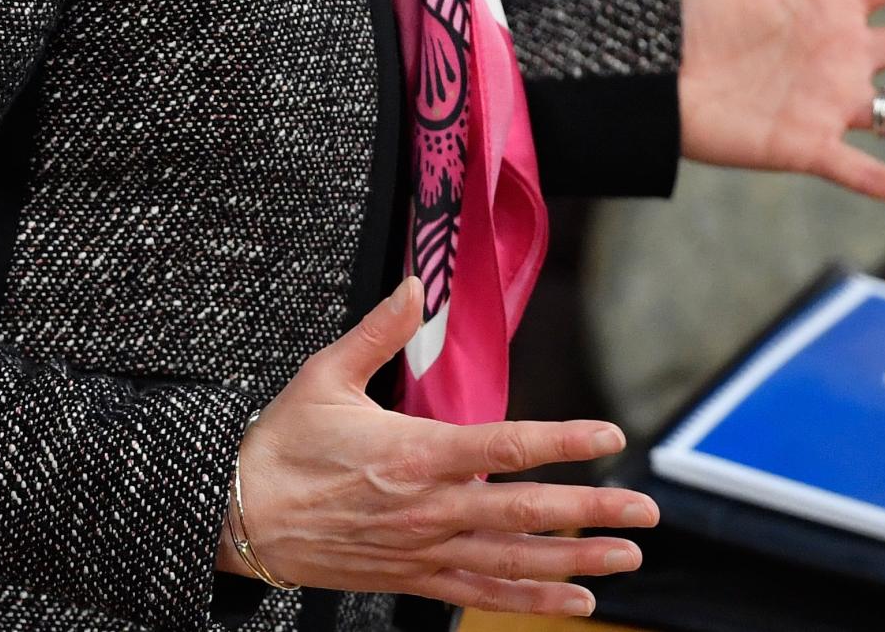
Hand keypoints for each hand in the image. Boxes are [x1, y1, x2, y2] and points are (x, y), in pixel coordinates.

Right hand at [228, 278, 656, 616]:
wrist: (238, 518)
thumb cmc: (281, 444)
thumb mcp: (325, 375)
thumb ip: (379, 331)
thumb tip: (414, 284)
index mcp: (415, 452)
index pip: (507, 446)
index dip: (564, 441)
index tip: (612, 437)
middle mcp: (430, 507)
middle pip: (527, 512)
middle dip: (593, 511)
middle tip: (647, 511)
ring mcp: (424, 549)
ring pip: (514, 560)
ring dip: (577, 560)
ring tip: (628, 559)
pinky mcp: (412, 578)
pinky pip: (482, 594)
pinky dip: (530, 599)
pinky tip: (574, 603)